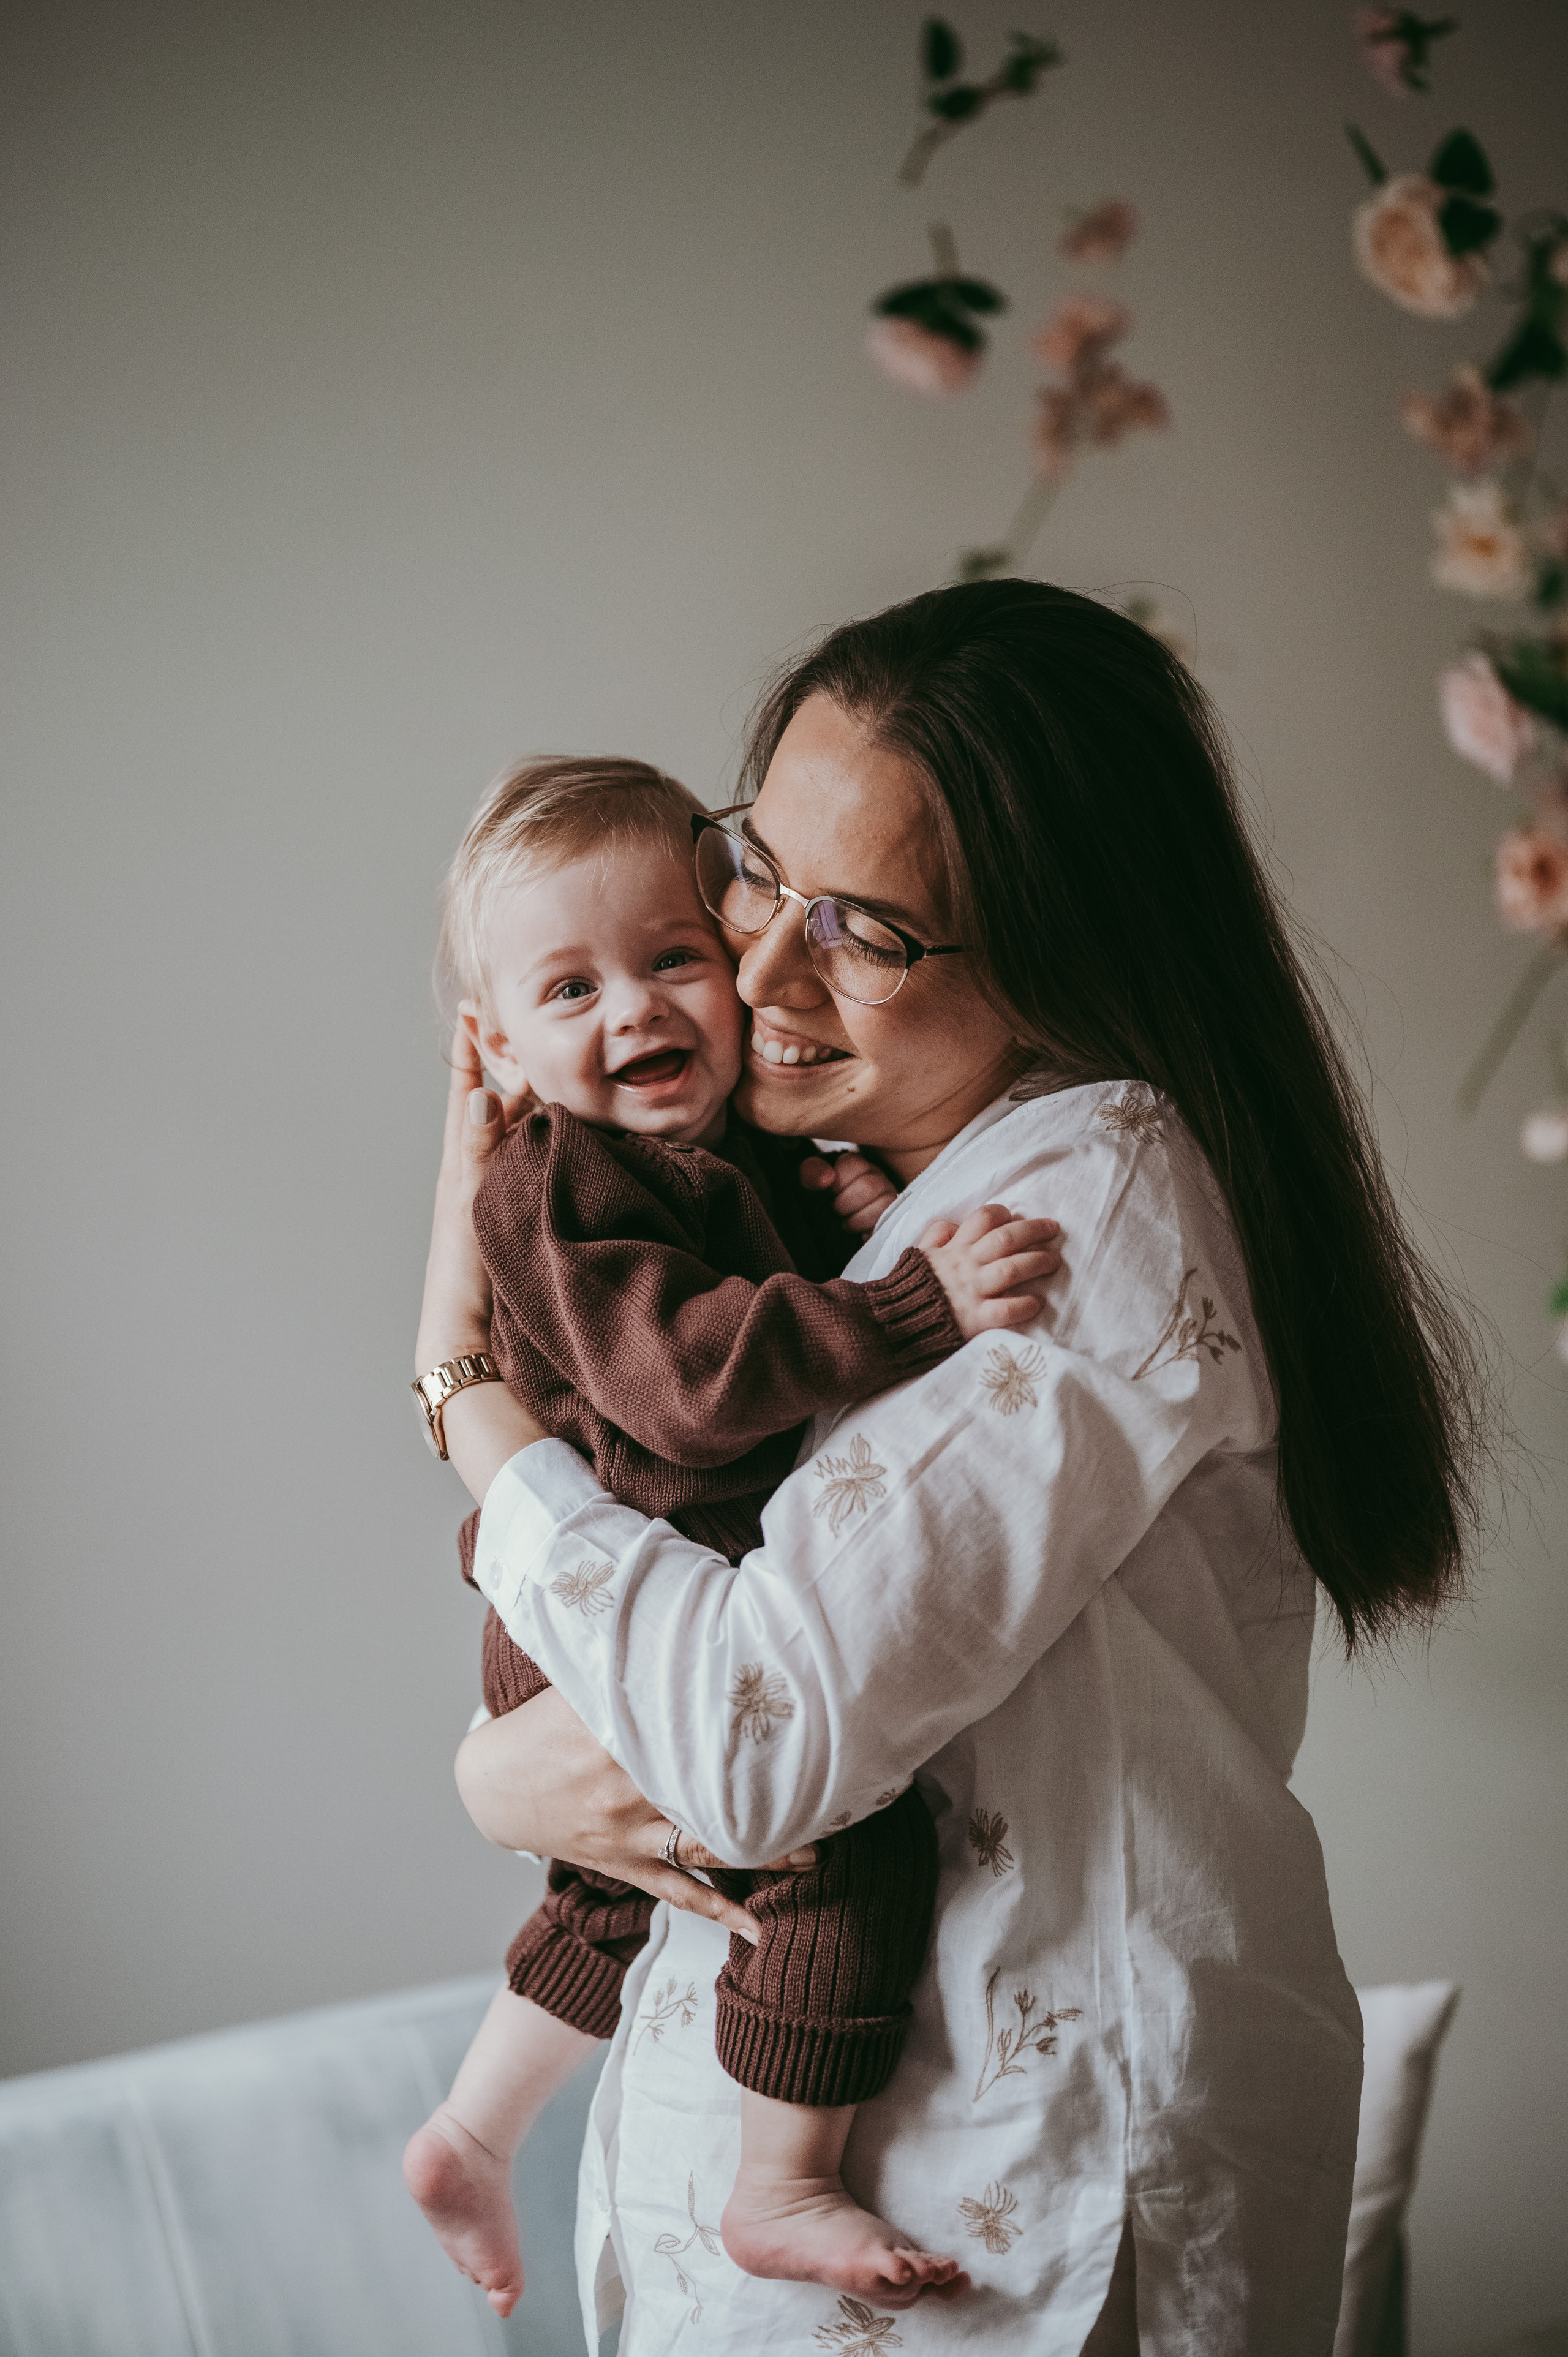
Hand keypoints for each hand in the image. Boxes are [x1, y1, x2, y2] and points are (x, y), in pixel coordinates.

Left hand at [415, 1025, 528, 1374]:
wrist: (471, 1326)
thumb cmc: (466, 1267)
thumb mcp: (471, 1199)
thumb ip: (480, 1147)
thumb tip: (483, 1093)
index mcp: (464, 1158)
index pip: (468, 1089)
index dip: (471, 1050)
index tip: (476, 1009)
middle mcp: (484, 1167)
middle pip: (503, 1103)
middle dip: (515, 1065)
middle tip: (533, 1026)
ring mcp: (504, 1188)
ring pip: (526, 1130)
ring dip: (541, 1099)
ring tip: (562, 1066)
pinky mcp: (524, 1207)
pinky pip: (541, 1158)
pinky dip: (555, 1136)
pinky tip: (577, 1128)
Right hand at [455, 1690, 817, 1943]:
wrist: (493, 1784)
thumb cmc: (543, 1722)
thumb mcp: (581, 1681)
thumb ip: (632, 1660)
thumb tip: (682, 1622)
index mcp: (621, 1735)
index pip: (693, 1733)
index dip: (744, 1733)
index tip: (796, 1728)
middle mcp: (629, 1788)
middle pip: (712, 1797)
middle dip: (773, 1801)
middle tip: (833, 1801)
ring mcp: (628, 1835)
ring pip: (706, 1850)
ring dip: (763, 1858)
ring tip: (815, 1861)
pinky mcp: (624, 1866)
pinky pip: (678, 1894)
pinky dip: (720, 1913)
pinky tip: (757, 1931)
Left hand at [799, 1151, 898, 1236]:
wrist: (827, 1222)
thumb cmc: (820, 1196)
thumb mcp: (810, 1181)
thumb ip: (812, 1172)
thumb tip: (827, 1178)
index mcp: (856, 1164)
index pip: (855, 1164)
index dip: (837, 1183)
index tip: (827, 1193)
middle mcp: (877, 1177)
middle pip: (868, 1186)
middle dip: (844, 1204)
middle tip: (834, 1211)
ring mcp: (888, 1197)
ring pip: (882, 1206)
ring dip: (856, 1220)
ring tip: (845, 1223)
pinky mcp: (892, 1218)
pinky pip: (887, 1225)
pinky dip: (868, 1232)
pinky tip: (858, 1233)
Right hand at [917, 1203, 1061, 1337]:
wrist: (894, 1323)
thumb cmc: (910, 1289)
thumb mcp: (919, 1254)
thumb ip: (936, 1236)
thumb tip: (953, 1224)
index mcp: (954, 1248)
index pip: (982, 1219)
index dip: (1003, 1214)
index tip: (1015, 1216)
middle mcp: (966, 1265)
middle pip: (1006, 1239)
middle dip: (1034, 1230)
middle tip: (1054, 1229)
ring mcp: (972, 1291)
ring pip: (1012, 1269)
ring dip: (1038, 1262)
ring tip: (1055, 1261)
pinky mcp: (976, 1319)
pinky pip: (1007, 1309)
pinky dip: (1026, 1305)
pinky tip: (1038, 1303)